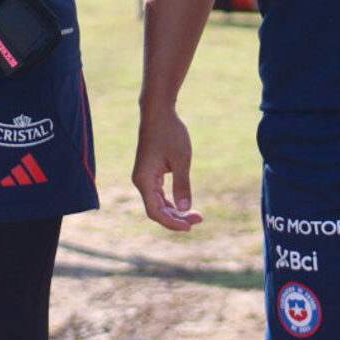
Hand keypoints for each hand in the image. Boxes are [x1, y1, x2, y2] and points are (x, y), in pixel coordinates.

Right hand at [132, 107, 203, 231]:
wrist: (158, 112)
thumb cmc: (170, 133)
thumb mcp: (181, 160)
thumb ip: (182, 185)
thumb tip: (185, 208)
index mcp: (144, 180)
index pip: (155, 212)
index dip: (172, 222)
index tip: (190, 226)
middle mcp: (140, 181)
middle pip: (157, 210)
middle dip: (177, 217)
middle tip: (199, 219)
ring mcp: (144, 176)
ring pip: (158, 202)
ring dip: (175, 210)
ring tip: (196, 214)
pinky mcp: (149, 172)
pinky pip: (158, 193)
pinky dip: (171, 200)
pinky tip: (184, 203)